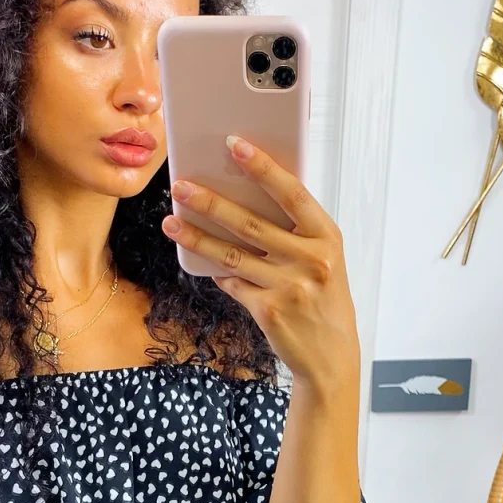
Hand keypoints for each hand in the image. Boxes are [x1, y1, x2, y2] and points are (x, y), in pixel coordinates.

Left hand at [162, 135, 360, 388]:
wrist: (330, 357)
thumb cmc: (324, 302)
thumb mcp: (324, 261)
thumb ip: (297, 234)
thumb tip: (247, 201)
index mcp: (327, 238)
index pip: (292, 193)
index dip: (262, 167)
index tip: (235, 145)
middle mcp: (309, 259)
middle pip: (250, 223)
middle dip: (210, 202)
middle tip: (181, 187)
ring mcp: (288, 286)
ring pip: (232, 254)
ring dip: (197, 237)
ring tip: (171, 223)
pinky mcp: (268, 310)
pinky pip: (233, 283)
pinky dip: (217, 272)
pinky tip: (203, 263)